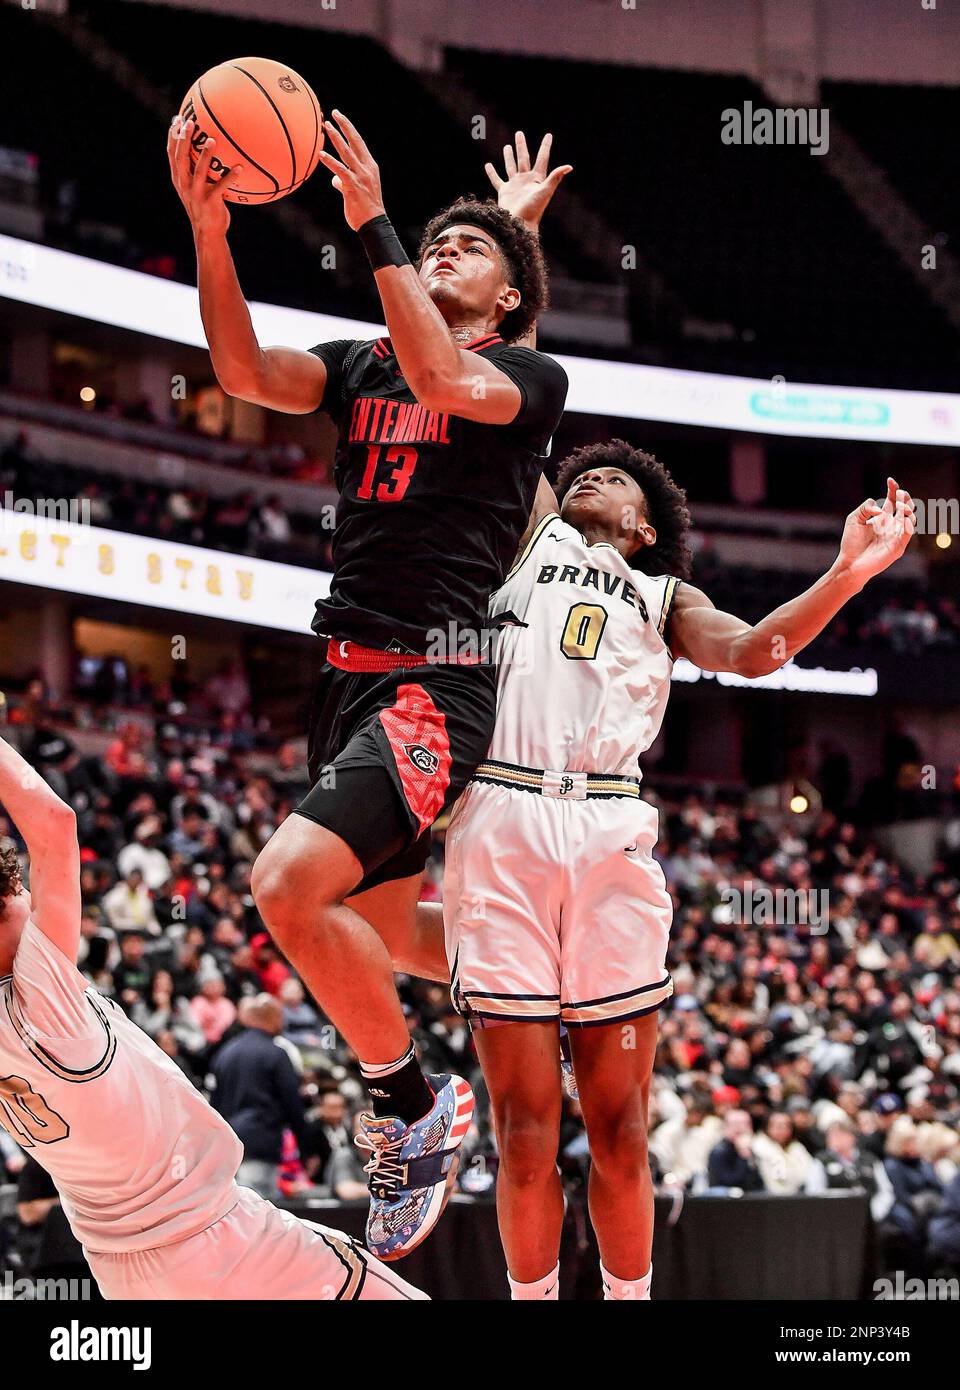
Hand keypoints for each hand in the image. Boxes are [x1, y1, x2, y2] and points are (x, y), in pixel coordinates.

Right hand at [168, 115, 238, 238]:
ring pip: (199, 171)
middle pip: (180, 158)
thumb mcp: (197, 188)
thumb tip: (209, 150)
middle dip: (183, 139)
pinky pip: (221, 187)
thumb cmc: (205, 207)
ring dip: (205, 155)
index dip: (172, 136)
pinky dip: (231, 177)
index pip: (171, 154)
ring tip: (212, 140)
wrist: (208, 232)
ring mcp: (196, 194)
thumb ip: (198, 170)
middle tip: (190, 122)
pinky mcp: (210, 202)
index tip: (177, 119)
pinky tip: (240, 168)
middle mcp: (184, 185)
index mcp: (179, 179)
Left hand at [316, 110, 385, 230]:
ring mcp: (360, 176)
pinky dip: (330, 162)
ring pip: (347, 152)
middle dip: (345, 125)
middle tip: (334, 113)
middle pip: (355, 141)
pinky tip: (321, 154)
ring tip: (326, 126)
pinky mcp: (353, 186)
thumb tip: (334, 179)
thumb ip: (344, 182)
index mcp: (370, 166)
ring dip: (336, 137)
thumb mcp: (356, 191)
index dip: (349, 129)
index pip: (359, 143)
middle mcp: (366, 168)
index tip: (340, 117)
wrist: (373, 224)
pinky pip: (340, 170)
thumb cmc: (365, 210)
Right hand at [485, 131, 571, 230]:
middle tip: (519, 133)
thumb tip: (569, 166)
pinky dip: (492, 173)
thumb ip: (555, 177)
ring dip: (509, 156)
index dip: (545, 146)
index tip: (548, 135)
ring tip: (507, 146)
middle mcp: (526, 180)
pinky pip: (497, 180)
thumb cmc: (534, 209)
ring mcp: (515, 185)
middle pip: (524, 158)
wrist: (520, 224)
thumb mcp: (546, 191)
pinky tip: (488, 165)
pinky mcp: (504, 192)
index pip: (542, 158)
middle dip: (521, 146)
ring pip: (511, 166)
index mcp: (537, 178)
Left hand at [837, 477, 915, 585]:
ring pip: (910, 518)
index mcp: (882, 518)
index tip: (890, 480)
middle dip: (904, 497)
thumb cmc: (851, 543)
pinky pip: (908, 533)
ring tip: (899, 504)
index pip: (892, 500)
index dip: (894, 489)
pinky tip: (902, 516)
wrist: (850, 562)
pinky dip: (908, 523)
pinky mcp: (898, 546)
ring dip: (907, 509)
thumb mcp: (854, 519)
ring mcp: (896, 535)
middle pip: (905, 506)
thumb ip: (865, 507)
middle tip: (898, 492)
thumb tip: (880, 508)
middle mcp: (891, 525)